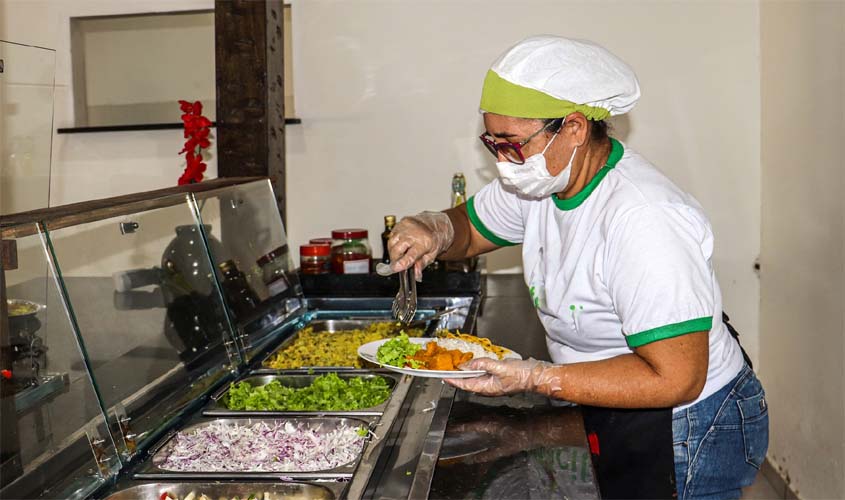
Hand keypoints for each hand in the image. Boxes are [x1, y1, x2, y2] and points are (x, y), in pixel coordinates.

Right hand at [379, 211, 453, 280]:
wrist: (435, 225)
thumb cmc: (434, 240)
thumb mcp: (432, 255)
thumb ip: (422, 264)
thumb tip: (416, 274)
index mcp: (425, 242)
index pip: (411, 255)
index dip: (402, 262)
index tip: (396, 268)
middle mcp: (414, 233)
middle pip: (397, 249)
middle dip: (395, 259)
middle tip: (398, 264)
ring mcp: (406, 227)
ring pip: (391, 242)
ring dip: (393, 252)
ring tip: (400, 254)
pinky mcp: (400, 223)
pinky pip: (391, 236)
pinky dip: (393, 243)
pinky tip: (399, 245)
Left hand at [445, 357, 561, 396]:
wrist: (537, 375)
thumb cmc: (523, 375)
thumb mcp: (501, 367)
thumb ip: (484, 364)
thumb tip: (469, 364)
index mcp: (488, 388)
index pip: (466, 385)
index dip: (454, 380)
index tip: (444, 377)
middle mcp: (489, 388)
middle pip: (469, 383)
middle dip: (458, 377)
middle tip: (448, 370)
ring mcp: (494, 384)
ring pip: (476, 378)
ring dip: (467, 372)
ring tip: (459, 366)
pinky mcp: (499, 378)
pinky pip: (484, 374)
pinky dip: (477, 369)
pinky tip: (477, 364)